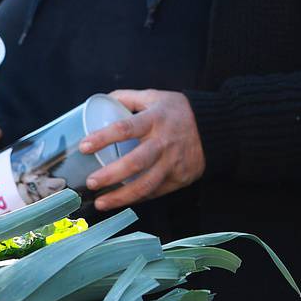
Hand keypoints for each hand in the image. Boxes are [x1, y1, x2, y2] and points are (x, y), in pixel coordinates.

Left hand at [78, 90, 206, 210]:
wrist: (217, 127)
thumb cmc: (179, 111)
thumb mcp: (155, 97)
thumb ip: (127, 98)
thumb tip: (98, 102)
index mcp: (155, 119)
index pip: (126, 128)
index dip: (103, 138)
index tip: (83, 146)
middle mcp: (164, 142)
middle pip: (135, 162)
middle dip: (110, 175)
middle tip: (91, 182)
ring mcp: (173, 162)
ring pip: (145, 184)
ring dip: (121, 197)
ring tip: (101, 203)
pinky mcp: (180, 177)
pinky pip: (156, 192)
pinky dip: (137, 199)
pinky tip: (122, 202)